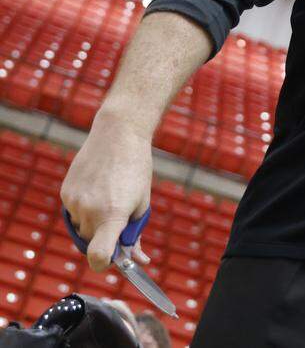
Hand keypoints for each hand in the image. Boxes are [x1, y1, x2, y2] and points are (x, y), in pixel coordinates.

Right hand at [60, 112, 153, 271]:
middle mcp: (90, 211)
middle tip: (119, 218)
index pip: (98, 256)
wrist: (117, 135)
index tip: (111, 261)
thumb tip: (136, 260)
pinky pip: (73, 213)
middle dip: (104, 238)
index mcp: (113, 215)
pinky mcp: (65, 193)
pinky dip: (84, 209)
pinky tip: (97, 189)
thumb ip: (134, 234)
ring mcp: (75, 202)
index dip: (103, 265)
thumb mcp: (142, 203)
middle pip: (92, 243)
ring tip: (109, 196)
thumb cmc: (136, 169)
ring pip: (81, 229)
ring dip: (93, 223)